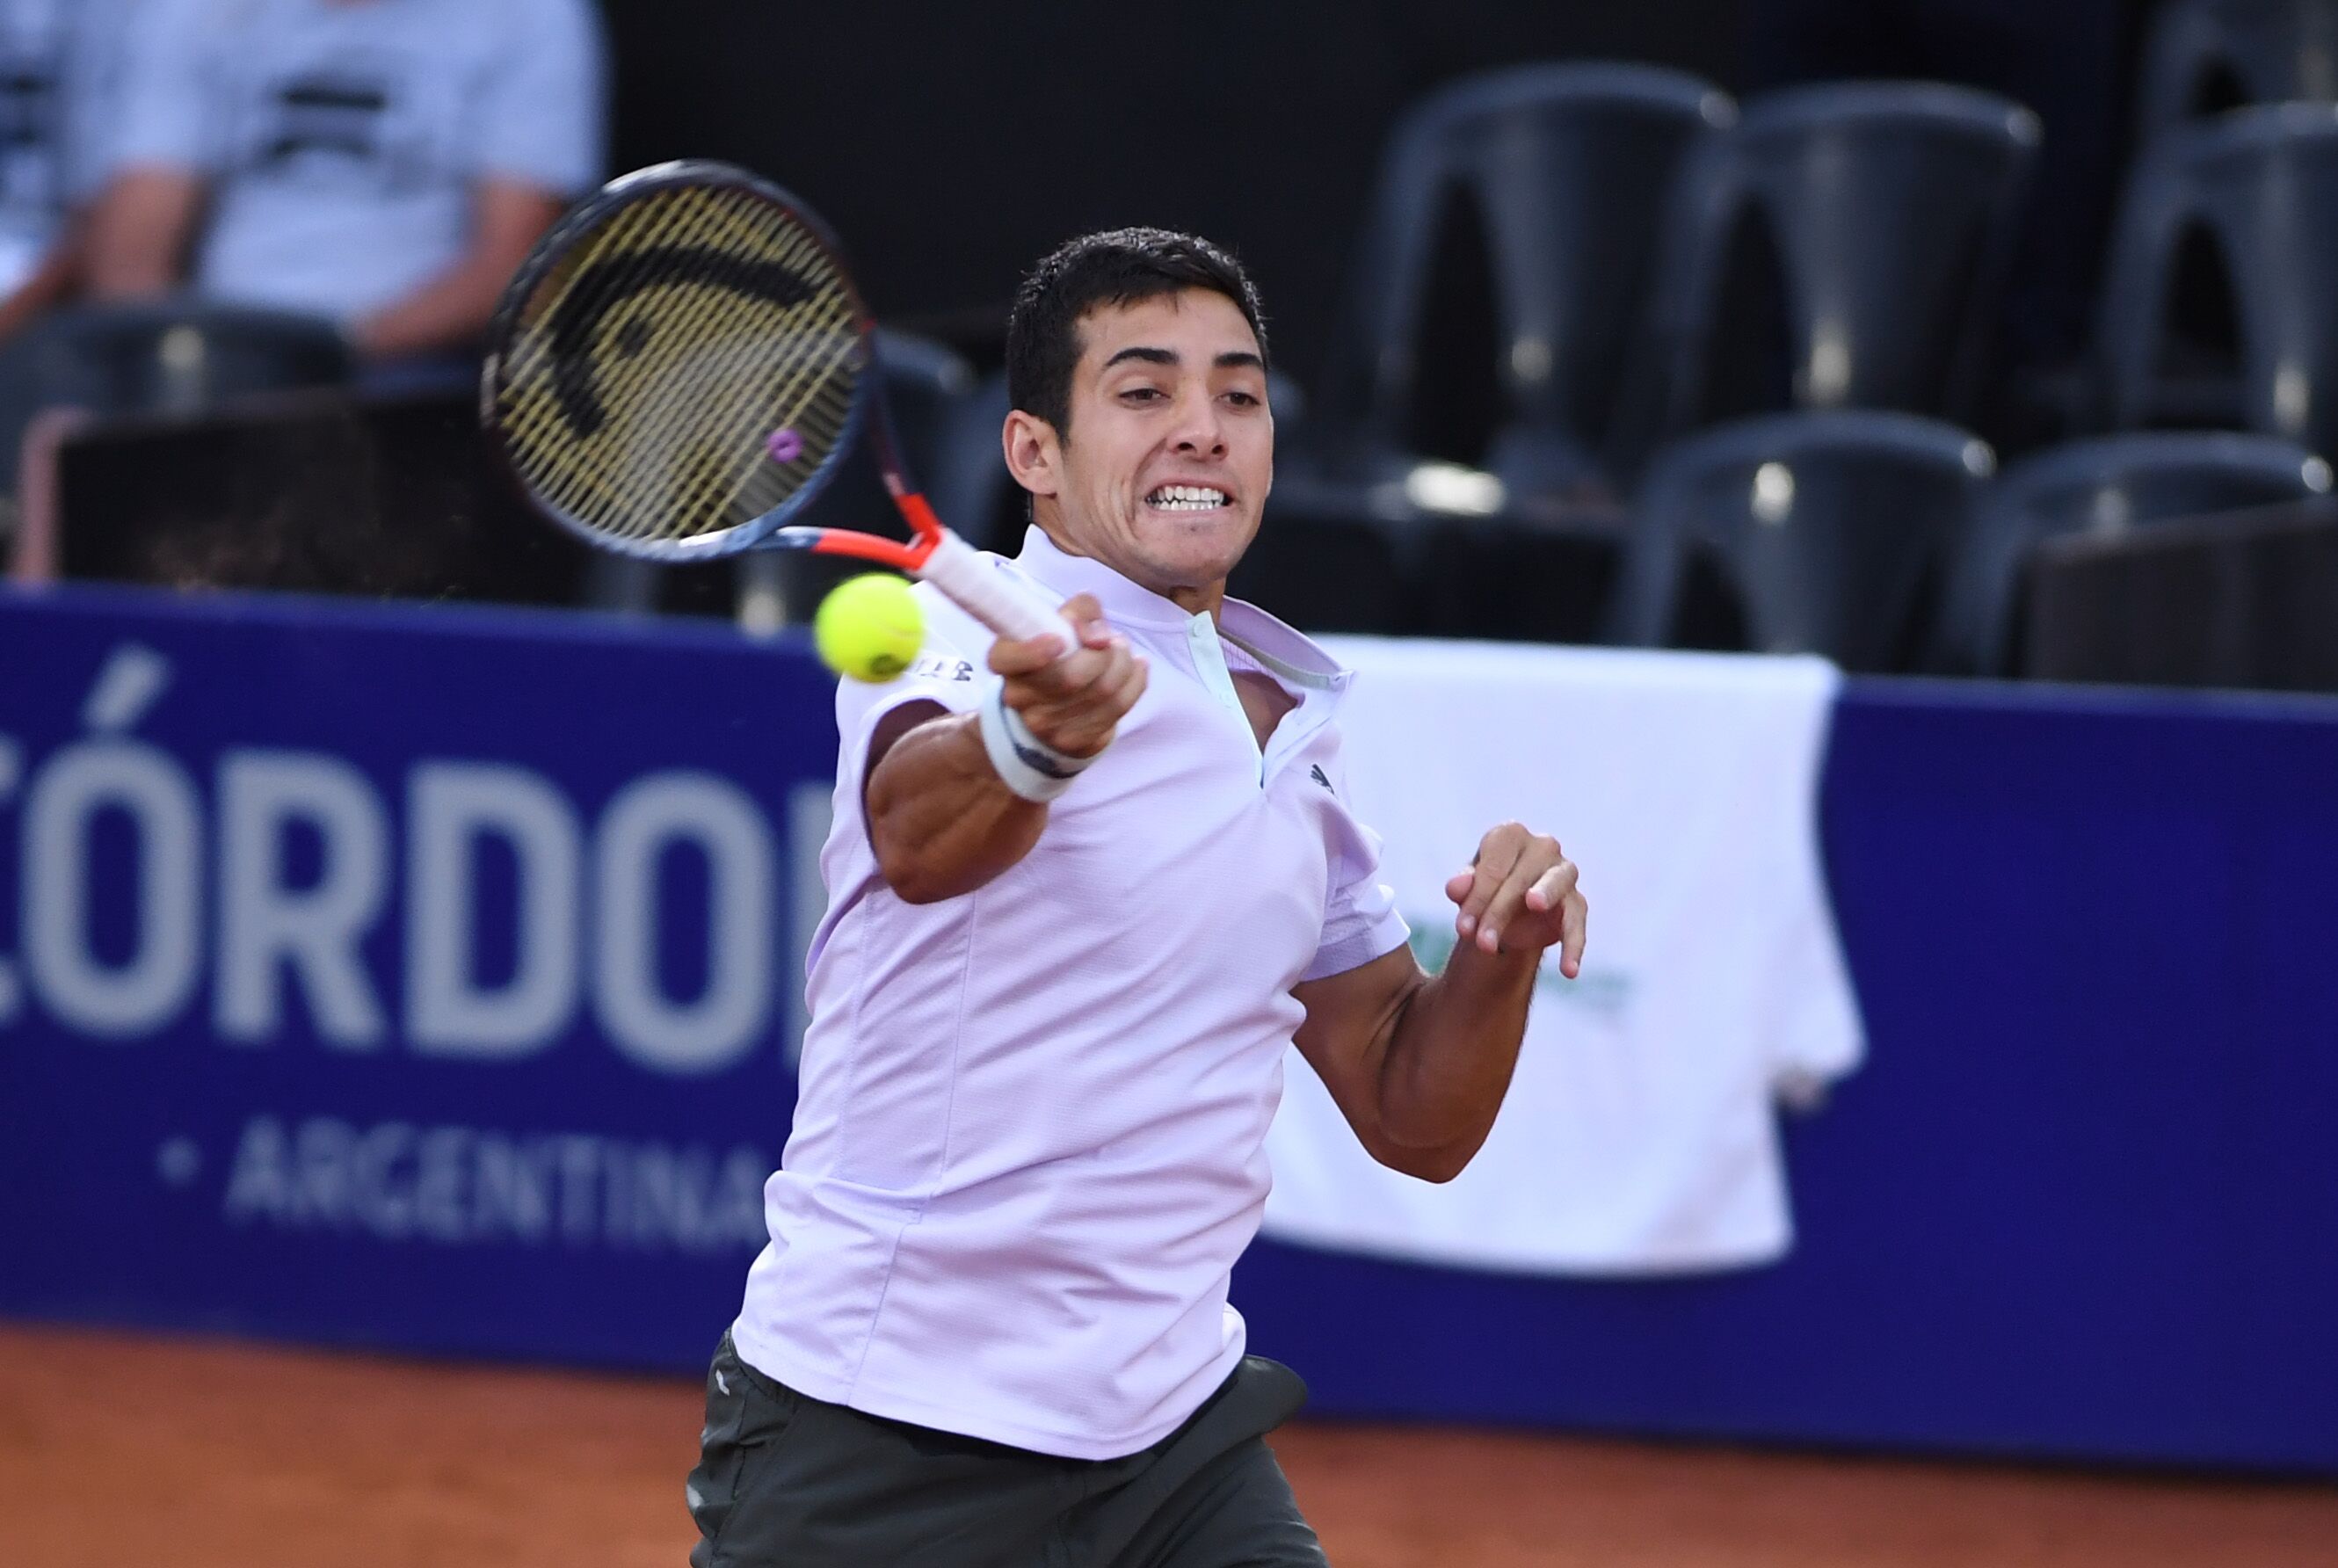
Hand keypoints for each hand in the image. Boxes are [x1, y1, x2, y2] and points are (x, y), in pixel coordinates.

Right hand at [987, 593, 1148, 759]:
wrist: (1058, 700)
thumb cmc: (1060, 650)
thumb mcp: (1064, 619)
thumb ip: (1082, 611)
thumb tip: (1099, 638)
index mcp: (1006, 660)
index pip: (1008, 658)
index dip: (1032, 652)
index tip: (1059, 642)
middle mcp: (1018, 697)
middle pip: (1071, 678)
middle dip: (1106, 654)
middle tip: (1114, 640)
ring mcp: (1044, 726)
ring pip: (1102, 694)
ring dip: (1124, 665)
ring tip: (1124, 653)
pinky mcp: (1073, 742)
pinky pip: (1117, 710)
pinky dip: (1135, 683)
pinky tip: (1136, 669)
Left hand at [1443, 822, 1587, 977]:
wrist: (1508, 917)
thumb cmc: (1485, 894)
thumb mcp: (1468, 892)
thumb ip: (1461, 887)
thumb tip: (1455, 887)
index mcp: (1510, 836)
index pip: (1494, 865)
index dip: (1478, 897)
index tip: (1462, 928)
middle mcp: (1542, 846)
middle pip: (1520, 877)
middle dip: (1498, 911)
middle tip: (1482, 943)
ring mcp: (1564, 872)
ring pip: (1555, 882)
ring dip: (1542, 897)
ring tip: (1534, 904)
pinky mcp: (1577, 902)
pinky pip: (1577, 922)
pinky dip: (1574, 946)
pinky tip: (1569, 970)